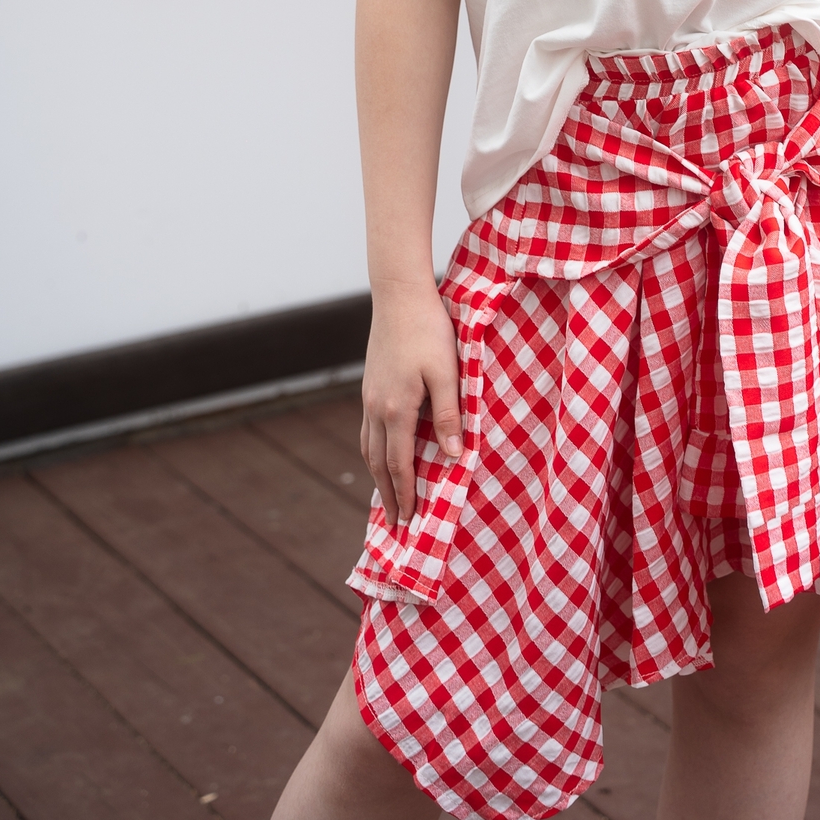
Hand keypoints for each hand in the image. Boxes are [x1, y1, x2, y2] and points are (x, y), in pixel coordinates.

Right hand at [360, 284, 462, 528]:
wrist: (399, 295)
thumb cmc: (429, 330)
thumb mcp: (447, 372)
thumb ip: (448, 414)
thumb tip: (452, 456)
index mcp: (396, 410)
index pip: (399, 465)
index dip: (406, 495)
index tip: (410, 523)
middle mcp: (376, 408)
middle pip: (378, 463)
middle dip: (388, 495)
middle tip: (396, 524)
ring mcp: (369, 396)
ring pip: (368, 447)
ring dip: (377, 476)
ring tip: (386, 498)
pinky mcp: (370, 385)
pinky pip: (367, 429)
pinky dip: (373, 451)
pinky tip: (382, 453)